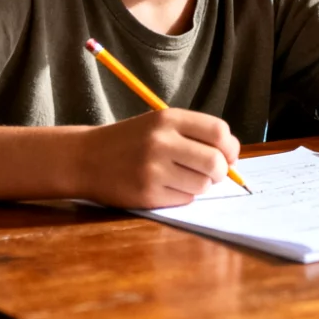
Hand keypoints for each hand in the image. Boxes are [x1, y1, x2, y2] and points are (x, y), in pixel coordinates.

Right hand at [80, 108, 240, 208]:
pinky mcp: (147, 194)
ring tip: (183, 177)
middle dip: (221, 171)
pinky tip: (166, 187)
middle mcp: (161, 142)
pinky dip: (183, 196)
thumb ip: (194, 134)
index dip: (230, 147)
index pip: (219, 132)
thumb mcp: (159, 124)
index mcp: (168, 119)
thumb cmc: (131, 141)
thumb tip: (232, 158)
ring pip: (202, 184)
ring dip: (201, 184)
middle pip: (215, 162)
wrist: (86, 158)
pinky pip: (185, 199)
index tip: (228, 155)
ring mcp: (153, 169)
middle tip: (214, 173)